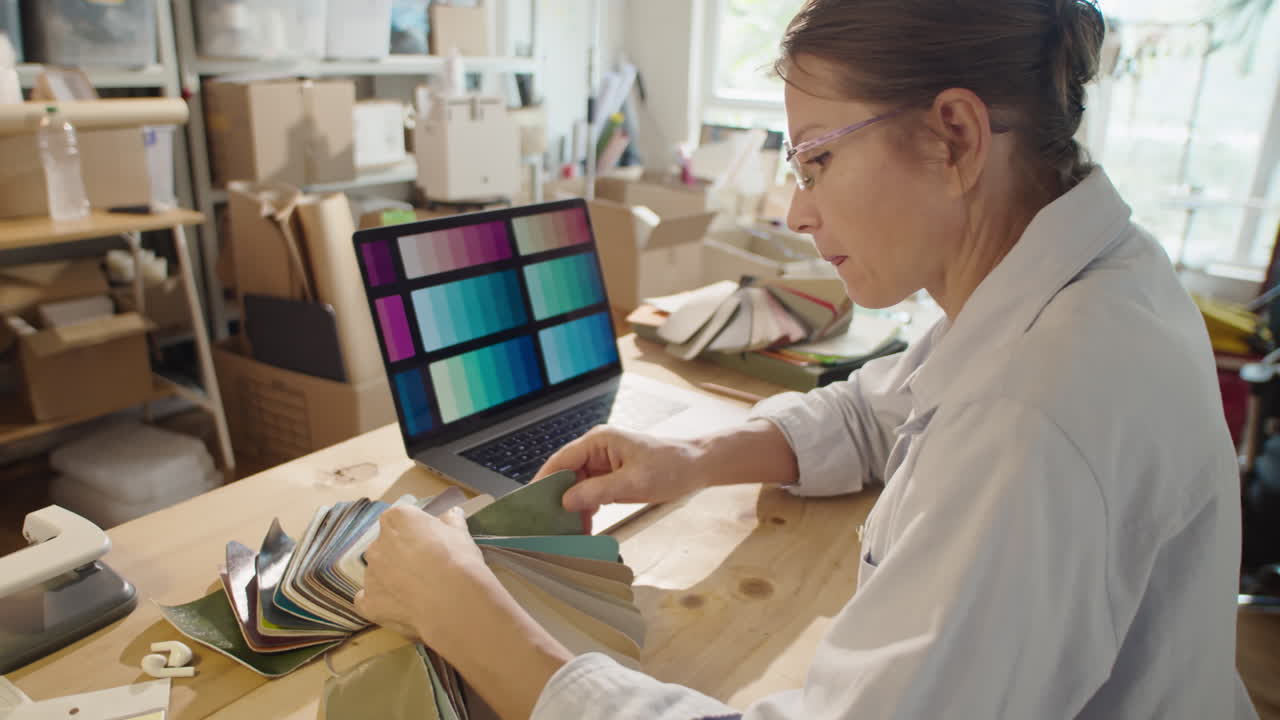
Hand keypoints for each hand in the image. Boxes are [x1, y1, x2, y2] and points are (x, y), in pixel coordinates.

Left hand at [354, 506, 499, 654]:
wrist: (453, 600)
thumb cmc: (458, 560)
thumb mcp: (460, 534)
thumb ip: (451, 521)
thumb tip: (451, 514)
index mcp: (397, 519)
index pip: (399, 520)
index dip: (415, 532)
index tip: (430, 543)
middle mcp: (377, 543)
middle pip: (385, 546)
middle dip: (400, 555)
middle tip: (424, 568)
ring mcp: (370, 574)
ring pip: (377, 573)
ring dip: (390, 578)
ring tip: (416, 592)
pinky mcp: (368, 602)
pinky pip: (368, 600)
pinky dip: (380, 602)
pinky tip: (399, 608)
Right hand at [533, 426, 707, 517]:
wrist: (697, 467)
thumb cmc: (670, 467)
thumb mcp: (633, 482)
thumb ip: (597, 491)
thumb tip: (566, 501)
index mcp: (598, 441)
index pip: (561, 460)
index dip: (543, 481)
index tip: (529, 503)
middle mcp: (596, 449)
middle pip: (565, 475)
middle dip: (556, 499)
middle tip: (544, 525)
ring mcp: (603, 463)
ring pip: (576, 487)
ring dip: (571, 509)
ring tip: (563, 533)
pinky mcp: (611, 476)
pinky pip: (590, 493)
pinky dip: (586, 510)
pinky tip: (583, 529)